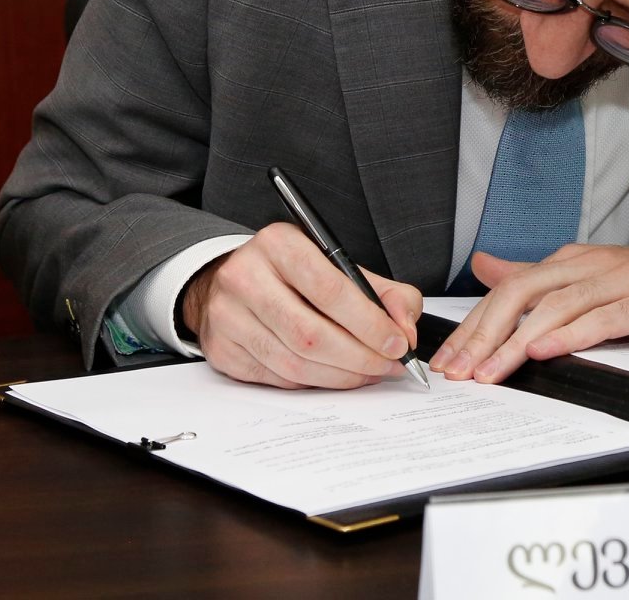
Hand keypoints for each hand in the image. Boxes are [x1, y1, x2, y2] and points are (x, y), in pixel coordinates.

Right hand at [180, 222, 421, 389]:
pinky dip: (314, 382)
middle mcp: (246, 277)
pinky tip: (335, 375)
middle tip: (388, 365)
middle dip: (360, 357)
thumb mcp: (336, 264)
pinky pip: (277, 379)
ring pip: (294, 363)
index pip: (330, 290)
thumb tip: (406, 327)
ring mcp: (228, 316)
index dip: (369, 323)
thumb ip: (382, 291)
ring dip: (341, 376)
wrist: (231, 279)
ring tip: (369, 373)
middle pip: (311, 334)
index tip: (398, 342)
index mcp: (279, 244)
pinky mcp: (222, 350)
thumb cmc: (290, 272)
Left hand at [430, 243, 628, 384]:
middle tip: (459, 370)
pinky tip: (547, 350)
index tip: (451, 359)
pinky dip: (571, 334)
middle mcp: (591, 264)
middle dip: (484, 334)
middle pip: (522, 294)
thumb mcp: (594, 278)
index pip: (509, 289)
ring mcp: (619, 280)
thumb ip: (539, 277)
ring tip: (491, 372)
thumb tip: (486, 268)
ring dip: (517, 343)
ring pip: (555, 308)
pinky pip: (602, 317)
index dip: (476, 325)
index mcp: (574, 261)